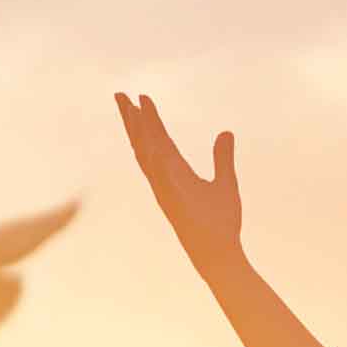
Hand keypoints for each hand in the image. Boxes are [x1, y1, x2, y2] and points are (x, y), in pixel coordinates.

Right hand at [116, 91, 242, 271]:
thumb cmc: (221, 222)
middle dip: (132, 119)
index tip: (142, 97)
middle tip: (120, 94)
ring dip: (138, 132)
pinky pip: (161, 178)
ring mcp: (165, 190)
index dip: (150, 118)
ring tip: (130, 108)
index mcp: (175, 172)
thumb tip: (225, 133)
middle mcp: (165, 178)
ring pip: (147, 155)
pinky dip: (155, 160)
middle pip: (144, 143)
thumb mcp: (226, 182)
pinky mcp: (173, 202)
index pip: (158, 140)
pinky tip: (150, 142)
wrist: (220, 252)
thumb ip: (223, 157)